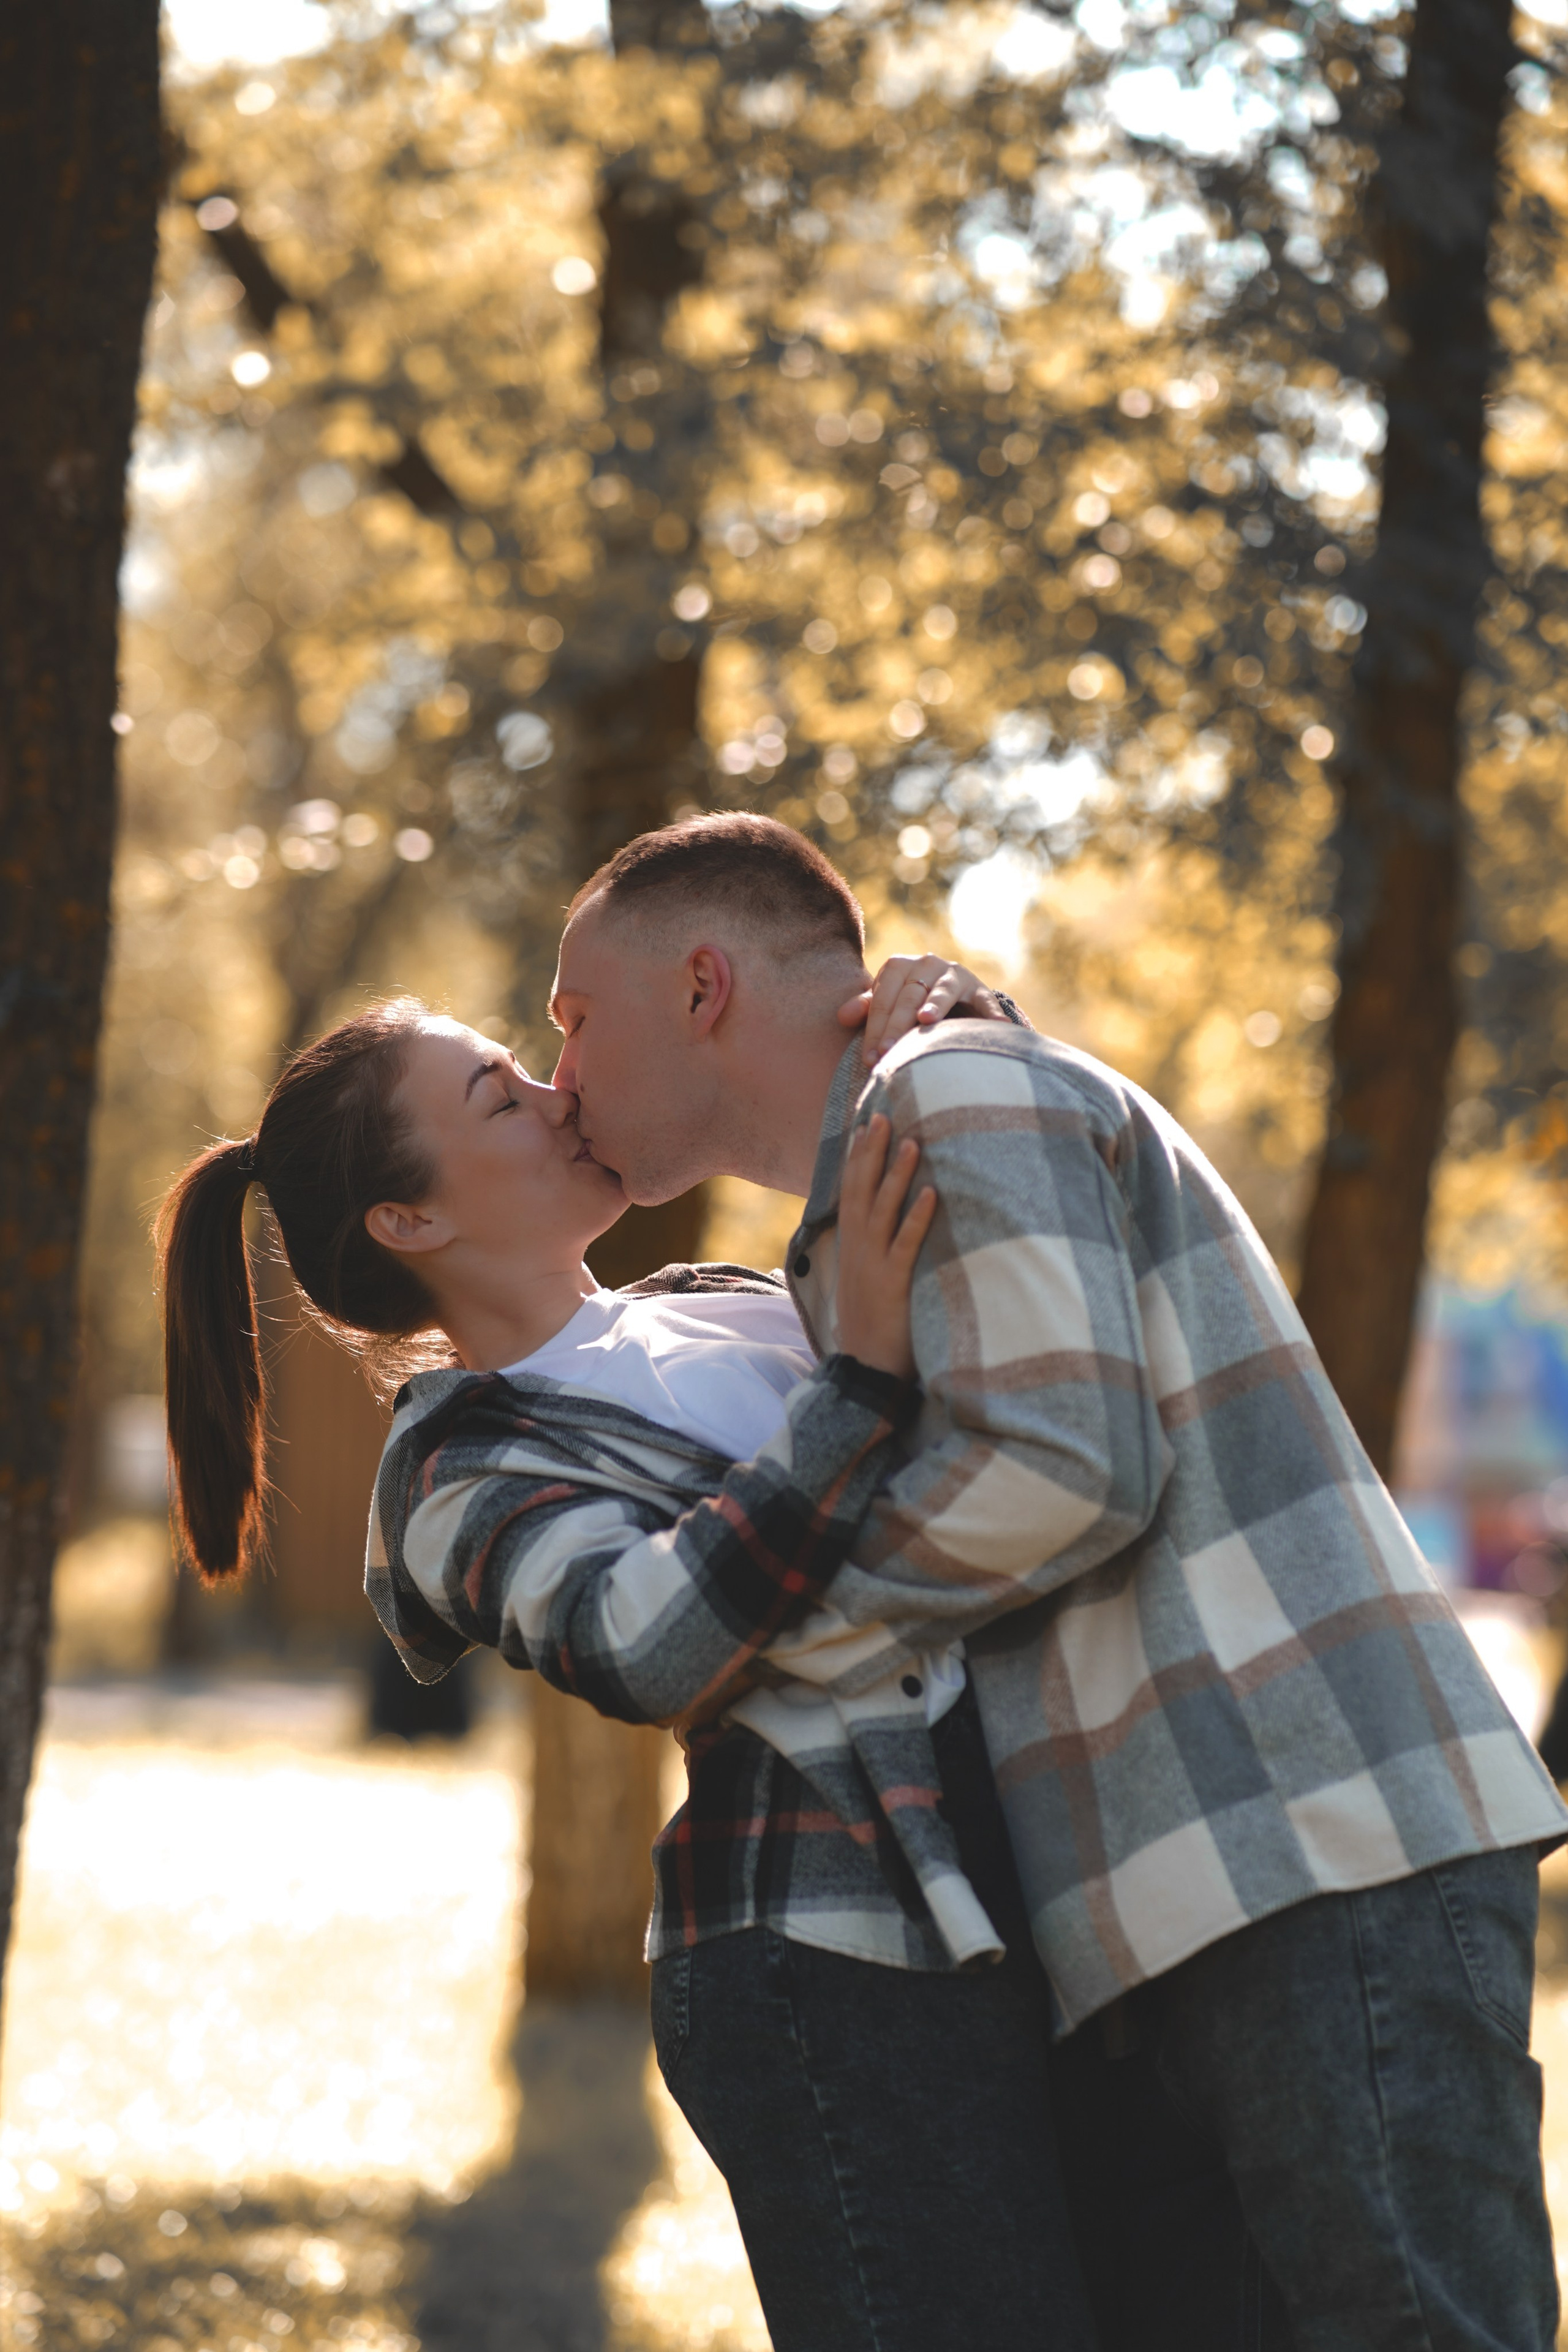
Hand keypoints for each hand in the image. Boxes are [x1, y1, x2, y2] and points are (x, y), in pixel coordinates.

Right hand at [833, 1113, 936, 1380]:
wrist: (863, 1373)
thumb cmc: (870, 1328)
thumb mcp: (863, 1283)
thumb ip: (870, 1253)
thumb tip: (880, 1229)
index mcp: (850, 1247)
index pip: (850, 1191)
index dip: (858, 1157)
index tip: (867, 1124)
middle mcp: (857, 1250)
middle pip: (861, 1190)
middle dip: (872, 1152)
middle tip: (885, 1115)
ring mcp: (873, 1266)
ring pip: (883, 1210)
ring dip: (897, 1174)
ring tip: (912, 1141)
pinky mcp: (892, 1285)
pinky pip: (906, 1244)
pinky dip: (918, 1217)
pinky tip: (932, 1192)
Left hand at [838, 953, 1010, 1067]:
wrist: (952, 995)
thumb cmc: (909, 1004)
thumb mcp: (887, 1004)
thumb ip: (867, 1009)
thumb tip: (841, 1017)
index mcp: (899, 966)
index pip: (883, 998)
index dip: (874, 1027)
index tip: (869, 1057)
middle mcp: (927, 964)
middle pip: (908, 996)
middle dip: (896, 1027)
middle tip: (887, 1054)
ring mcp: (954, 975)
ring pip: (941, 991)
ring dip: (935, 1006)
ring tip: (926, 1021)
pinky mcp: (979, 989)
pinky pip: (985, 1001)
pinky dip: (991, 1013)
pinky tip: (996, 1026)